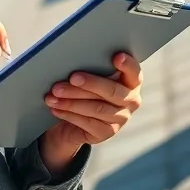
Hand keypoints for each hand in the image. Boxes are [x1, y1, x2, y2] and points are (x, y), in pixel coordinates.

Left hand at [39, 53, 142, 171]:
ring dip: (72, 100)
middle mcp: (131, 100)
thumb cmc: (85, 90)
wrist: (76, 121)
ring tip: (55, 94)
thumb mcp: (91, 77)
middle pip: (111, 91)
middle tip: (72, 78)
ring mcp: (121, 118)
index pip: (134, 72)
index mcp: (131, 82)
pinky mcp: (108, 132)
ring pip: (96, 108)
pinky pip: (87, 122)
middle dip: (90, 83)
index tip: (116, 56)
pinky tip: (56, 108)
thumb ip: (92, 68)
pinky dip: (69, 114)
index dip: (127, 65)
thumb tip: (73, 59)